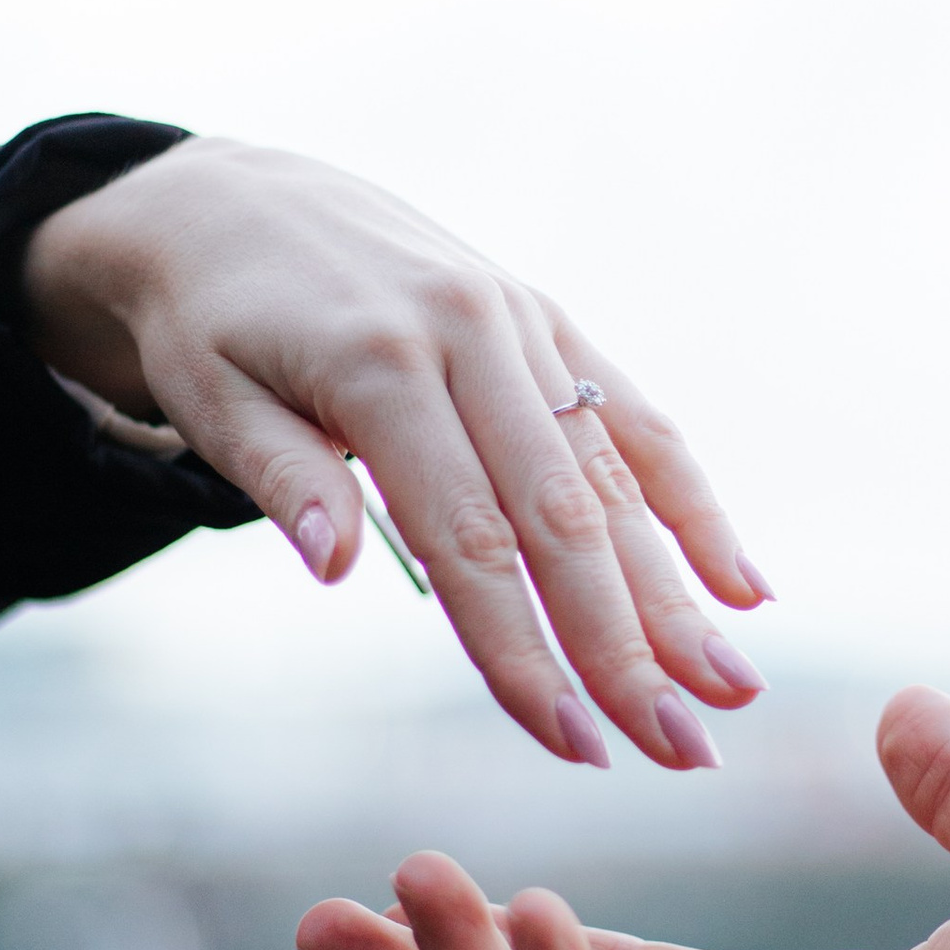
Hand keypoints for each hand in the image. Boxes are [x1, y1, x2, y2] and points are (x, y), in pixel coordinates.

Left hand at [21, 136, 767, 772]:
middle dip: (627, 645)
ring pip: (614, 477)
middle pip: (563, 518)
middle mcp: (472, 335)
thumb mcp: (208, 396)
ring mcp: (522, 323)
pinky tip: (742, 586)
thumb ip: (281, 478)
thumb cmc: (208, 322)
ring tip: (733, 690)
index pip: (467, 539)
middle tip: (681, 750)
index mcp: (381, 363)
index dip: (521, 650)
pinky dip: (692, 502)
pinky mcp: (548, 320)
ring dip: (679, 594)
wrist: (233, 199)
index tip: (569, 742)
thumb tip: (339, 568)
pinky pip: (635, 418)